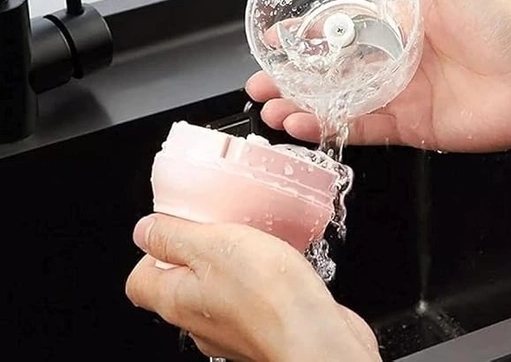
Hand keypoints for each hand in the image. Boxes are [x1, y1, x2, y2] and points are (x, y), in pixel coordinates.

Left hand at [125, 214, 379, 361]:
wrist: (316, 337)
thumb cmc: (268, 295)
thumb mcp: (212, 245)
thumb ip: (174, 236)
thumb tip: (144, 230)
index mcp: (176, 299)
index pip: (140, 280)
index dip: (151, 253)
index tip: (174, 228)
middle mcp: (198, 322)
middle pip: (179, 283)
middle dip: (195, 251)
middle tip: (218, 227)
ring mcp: (230, 331)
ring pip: (217, 291)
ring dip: (230, 264)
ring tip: (252, 240)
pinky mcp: (261, 331)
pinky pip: (249, 300)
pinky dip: (257, 281)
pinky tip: (277, 264)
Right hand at [247, 0, 510, 152]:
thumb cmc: (502, 24)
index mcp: (398, 25)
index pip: (338, 29)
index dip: (304, 34)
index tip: (274, 39)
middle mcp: (393, 61)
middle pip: (330, 70)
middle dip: (292, 77)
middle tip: (261, 82)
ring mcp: (397, 96)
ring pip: (338, 102)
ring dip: (302, 106)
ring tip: (271, 109)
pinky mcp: (407, 126)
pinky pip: (360, 128)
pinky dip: (329, 128)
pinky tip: (302, 125)